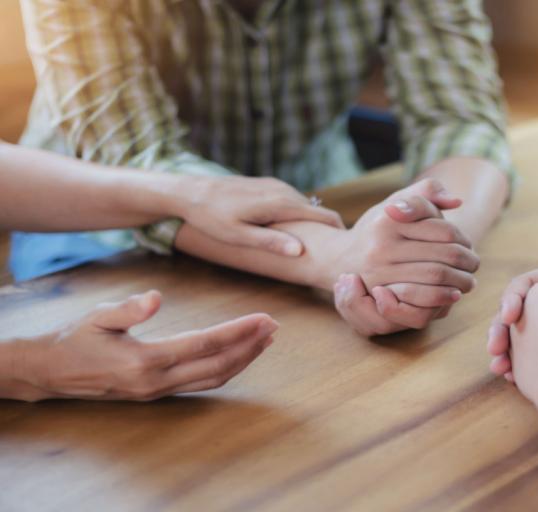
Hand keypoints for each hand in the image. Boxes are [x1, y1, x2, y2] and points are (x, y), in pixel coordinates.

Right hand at [4, 291, 276, 400]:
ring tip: (267, 340)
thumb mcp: (96, 317)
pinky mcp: (160, 391)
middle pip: (217, 366)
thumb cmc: (75, 339)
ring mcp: (160, 390)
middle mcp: (158, 380)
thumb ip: (128, 309)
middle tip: (275, 326)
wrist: (52, 372)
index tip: (262, 318)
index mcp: (145, 360)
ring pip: (213, 378)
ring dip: (244, 359)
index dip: (237, 332)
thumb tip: (156, 298)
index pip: (203, 345)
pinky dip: (227, 369)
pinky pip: (202, 383)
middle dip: (250, 346)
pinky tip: (241, 356)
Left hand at [177, 175, 342, 255]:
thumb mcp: (239, 235)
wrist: (190, 191)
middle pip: (316, 210)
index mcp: (280, 203)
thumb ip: (271, 242)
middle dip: (327, 229)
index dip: (338, 230)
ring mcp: (275, 186)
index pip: (322, 215)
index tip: (349, 247)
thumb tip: (301, 250)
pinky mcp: (268, 186)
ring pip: (304, 206)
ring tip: (318, 244)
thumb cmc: (211, 217)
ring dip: (312, 223)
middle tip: (335, 252)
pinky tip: (293, 230)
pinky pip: (291, 202)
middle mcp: (282, 191)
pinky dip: (298, 215)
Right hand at [333, 179, 478, 335]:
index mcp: (390, 219)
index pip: (443, 229)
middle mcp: (382, 245)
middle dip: (467, 261)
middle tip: (474, 265)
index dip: (463, 238)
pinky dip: (443, 297)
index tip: (468, 245)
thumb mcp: (398, 201)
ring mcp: (380, 272)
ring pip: (436, 276)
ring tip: (468, 281)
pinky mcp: (381, 294)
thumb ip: (427, 192)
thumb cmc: (379, 228)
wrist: (343, 259)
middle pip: (443, 254)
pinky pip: (421, 298)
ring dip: (460, 280)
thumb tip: (456, 202)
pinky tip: (452, 295)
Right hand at [488, 248, 537, 377]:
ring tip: (504, 373)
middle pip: (523, 316)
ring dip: (514, 356)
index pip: (530, 284)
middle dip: (504, 336)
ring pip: (531, 340)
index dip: (513, 300)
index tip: (509, 319)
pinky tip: (523, 385)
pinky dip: (536, 371)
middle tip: (496, 356)